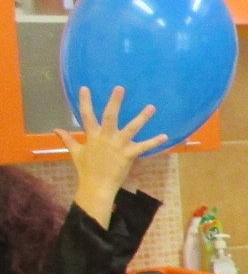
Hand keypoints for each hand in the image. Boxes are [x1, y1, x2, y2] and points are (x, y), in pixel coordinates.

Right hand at [55, 86, 165, 226]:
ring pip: (131, 128)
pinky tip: (165, 136)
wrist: (96, 186)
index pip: (87, 115)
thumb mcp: (75, 152)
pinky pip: (144, 147)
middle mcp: (105, 138)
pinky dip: (154, 142)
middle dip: (114, 102)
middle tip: (120, 88)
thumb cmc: (86, 169)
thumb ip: (67, 139)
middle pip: (109, 116)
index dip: (85, 101)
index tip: (85, 88)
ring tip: (151, 107)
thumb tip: (55, 129)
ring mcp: (118, 146)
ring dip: (142, 117)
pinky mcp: (128, 155)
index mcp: (93, 136)